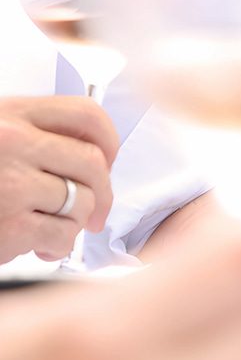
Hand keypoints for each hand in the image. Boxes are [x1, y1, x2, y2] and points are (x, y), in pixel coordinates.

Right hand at [0, 96, 118, 263]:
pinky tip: (38, 246)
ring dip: (74, 223)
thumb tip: (95, 160)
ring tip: (52, 228)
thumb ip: (36, 135)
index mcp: (14, 113)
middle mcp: (15, 143)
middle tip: (96, 212)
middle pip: (91, 163)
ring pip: (81, 203)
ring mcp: (13, 184)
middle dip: (103, 192)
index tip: (108, 161)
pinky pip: (62, 236)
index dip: (109, 140)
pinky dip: (57, 246)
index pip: (85, 115)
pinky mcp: (11, 225)